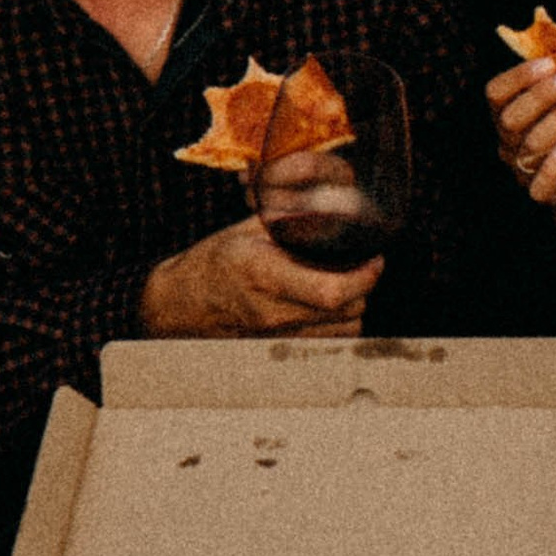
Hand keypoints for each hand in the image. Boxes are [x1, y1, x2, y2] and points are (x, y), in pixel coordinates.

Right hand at [140, 213, 381, 337]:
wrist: (182, 304)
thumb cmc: (215, 263)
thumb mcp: (248, 230)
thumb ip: (289, 220)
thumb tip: (331, 205)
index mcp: (263, 274)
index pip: (331, 291)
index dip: (364, 277)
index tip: (373, 259)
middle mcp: (272, 311)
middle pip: (347, 310)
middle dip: (363, 286)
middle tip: (361, 264)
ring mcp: (277, 336)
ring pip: (345, 330)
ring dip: (354, 306)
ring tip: (344, 281)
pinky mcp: (282, 350)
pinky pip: (330, 341)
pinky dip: (339, 322)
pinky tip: (328, 303)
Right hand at [486, 58, 555, 252]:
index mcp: (510, 114)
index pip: (495, 94)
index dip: (518, 76)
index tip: (549, 62)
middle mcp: (509, 143)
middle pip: (510, 119)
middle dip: (541, 95)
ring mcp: (525, 171)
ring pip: (531, 144)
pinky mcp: (546, 195)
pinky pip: (538, 188)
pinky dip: (550, 169)